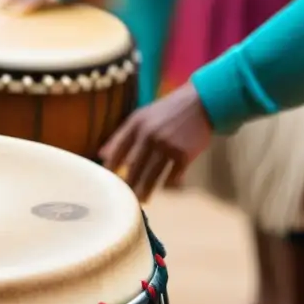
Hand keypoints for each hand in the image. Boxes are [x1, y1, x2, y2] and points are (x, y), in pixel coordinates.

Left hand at [99, 82, 213, 201]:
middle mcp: (150, 135)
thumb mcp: (142, 116)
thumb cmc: (167, 111)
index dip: (111, 167)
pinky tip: (165, 187)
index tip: (108, 180)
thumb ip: (122, 135)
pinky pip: (172, 176)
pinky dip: (168, 184)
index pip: (118, 149)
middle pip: (134, 167)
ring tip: (142, 200)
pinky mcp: (184, 155)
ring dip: (146, 190)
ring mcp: (168, 146)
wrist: (201, 103)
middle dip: (128, 184)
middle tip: (125, 196)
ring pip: (152, 175)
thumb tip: (102, 155)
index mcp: (137, 124)